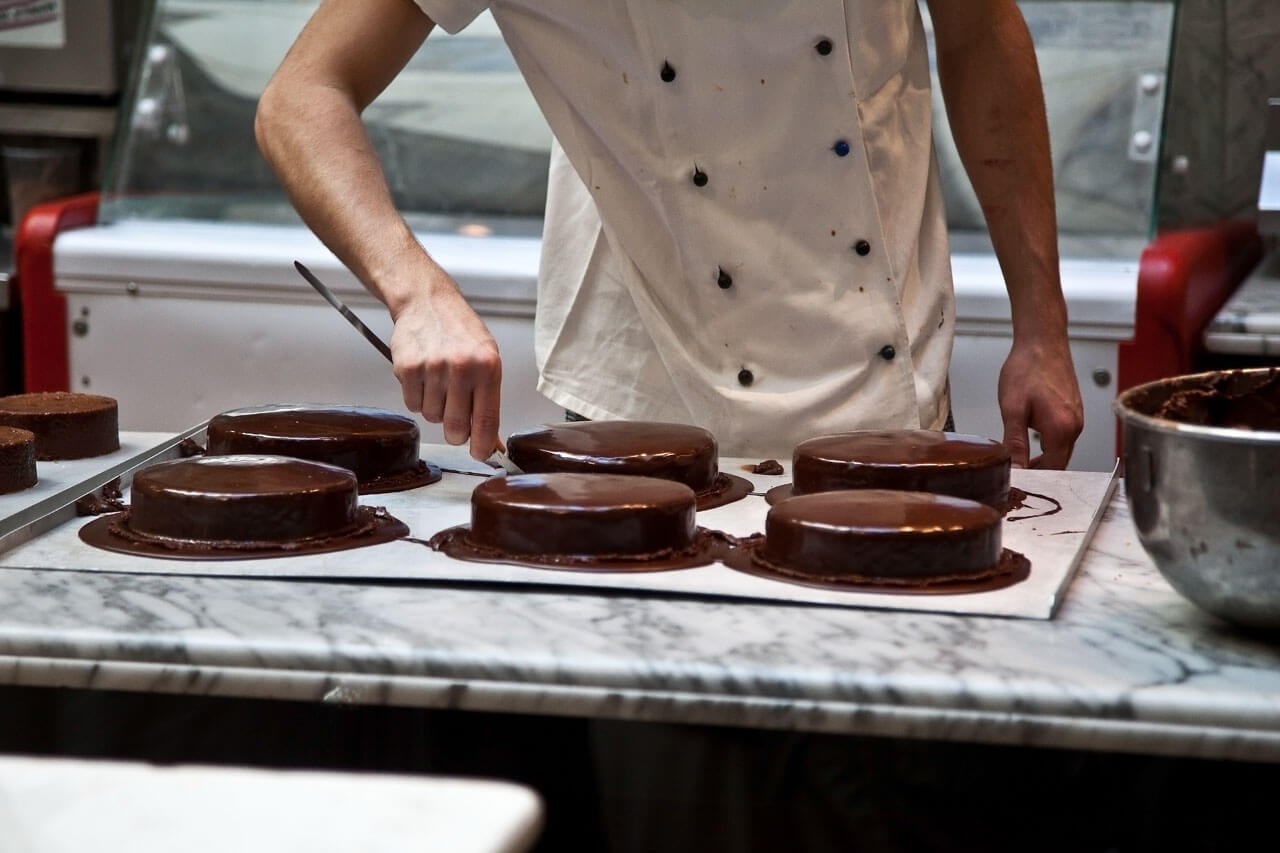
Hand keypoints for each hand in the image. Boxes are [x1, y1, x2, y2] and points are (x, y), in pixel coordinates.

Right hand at [389, 287, 501, 460]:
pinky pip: (412, 404)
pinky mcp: (408, 369)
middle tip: (455, 419)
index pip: (487, 420)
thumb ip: (489, 401)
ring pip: (432, 417)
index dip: (483, 445)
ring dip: (435, 408)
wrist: (428, 302)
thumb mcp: (487, 360)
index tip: (481, 455)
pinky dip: (417, 397)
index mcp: (488, 367)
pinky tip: (424, 376)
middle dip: (456, 432)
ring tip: (439, 383)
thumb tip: (494, 442)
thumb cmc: (461, 332)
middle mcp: (462, 368)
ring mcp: (433, 368)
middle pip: (456, 427)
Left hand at [996, 336, 1082, 468]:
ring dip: (1042, 458)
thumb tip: (1015, 469)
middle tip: (1013, 476)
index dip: (1035, 479)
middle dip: (1038, 471)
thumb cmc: (1027, 368)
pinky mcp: (1073, 410)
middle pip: (1059, 462)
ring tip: (1017, 461)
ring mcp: (1077, 417)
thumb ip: (1015, 442)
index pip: (1052, 469)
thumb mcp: (1013, 409)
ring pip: (1060, 449)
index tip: (1015, 484)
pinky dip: (1047, 444)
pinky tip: (1028, 441)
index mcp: (1062, 429)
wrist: (1042, 340)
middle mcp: (1075, 426)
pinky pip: (1062, 436)